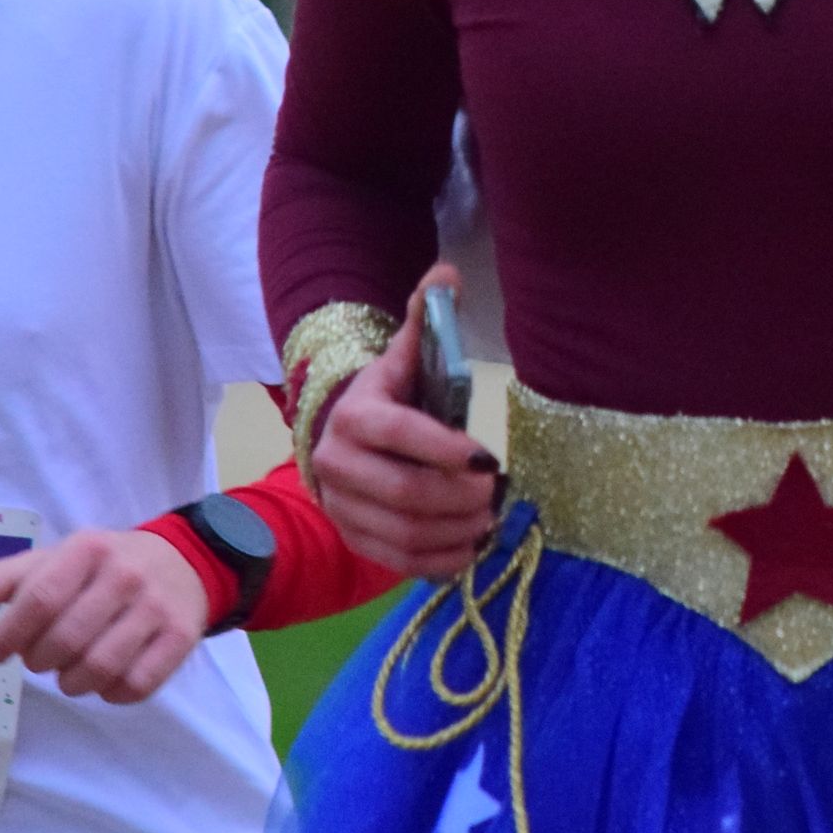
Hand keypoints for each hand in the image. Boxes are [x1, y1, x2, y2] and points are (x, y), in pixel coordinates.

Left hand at [0, 528, 208, 704]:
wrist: (184, 561)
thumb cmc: (104, 566)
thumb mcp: (56, 559)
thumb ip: (4, 579)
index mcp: (88, 549)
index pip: (39, 599)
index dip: (7, 634)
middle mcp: (126, 575)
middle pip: (65, 641)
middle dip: (39, 661)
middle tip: (38, 659)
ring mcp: (157, 607)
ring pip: (99, 669)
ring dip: (72, 682)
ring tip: (68, 671)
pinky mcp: (182, 637)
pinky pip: (136, 686)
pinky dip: (111, 693)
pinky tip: (105, 678)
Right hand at [311, 272, 498, 582]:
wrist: (339, 439)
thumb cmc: (386, 399)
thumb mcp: (403, 359)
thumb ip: (425, 320)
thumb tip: (448, 272)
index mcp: (355, 415)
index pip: (400, 434)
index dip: (446, 449)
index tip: (489, 456)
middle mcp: (337, 464)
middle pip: (406, 492)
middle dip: (460, 496)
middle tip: (496, 492)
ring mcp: (342, 507)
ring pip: (403, 532)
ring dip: (456, 531)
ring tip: (488, 518)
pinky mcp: (353, 538)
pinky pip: (396, 560)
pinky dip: (438, 560)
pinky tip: (469, 547)